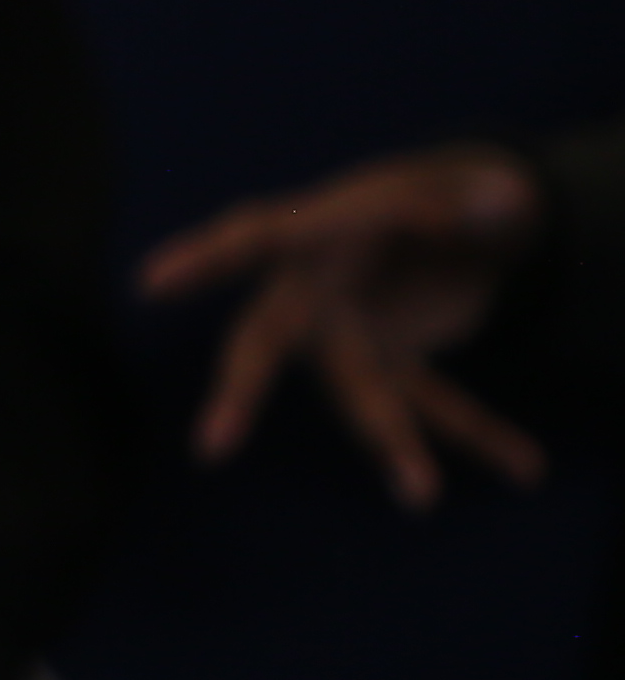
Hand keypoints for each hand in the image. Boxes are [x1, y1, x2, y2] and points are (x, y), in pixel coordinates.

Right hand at [139, 140, 548, 503]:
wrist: (451, 211)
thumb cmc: (439, 189)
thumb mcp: (467, 183)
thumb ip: (484, 198)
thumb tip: (501, 207)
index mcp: (320, 227)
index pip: (255, 238)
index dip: (204, 261)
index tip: (153, 283)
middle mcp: (318, 289)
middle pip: (268, 340)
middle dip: (243, 391)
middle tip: (213, 448)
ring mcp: (357, 332)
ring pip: (361, 392)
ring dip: (393, 442)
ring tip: (422, 496)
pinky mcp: (399, 361)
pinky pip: (436, 404)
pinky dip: (484, 436)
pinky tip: (526, 467)